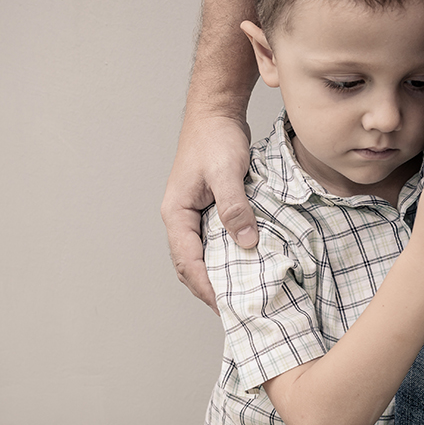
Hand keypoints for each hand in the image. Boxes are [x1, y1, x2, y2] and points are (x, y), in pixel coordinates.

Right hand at [161, 109, 256, 311]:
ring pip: (200, 256)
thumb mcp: (226, 173)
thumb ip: (234, 208)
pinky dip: (225, 258)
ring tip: (239, 296)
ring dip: (216, 276)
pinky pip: (213, 242)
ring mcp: (193, 215)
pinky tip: (244, 266)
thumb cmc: (215, 138)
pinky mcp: (208, 209)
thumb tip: (246, 243)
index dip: (206, 286)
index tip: (226, 307)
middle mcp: (180, 218)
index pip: (187, 261)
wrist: (216, 113)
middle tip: (235, 311)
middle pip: (189, 265)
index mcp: (176, 213)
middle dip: (208, 290)